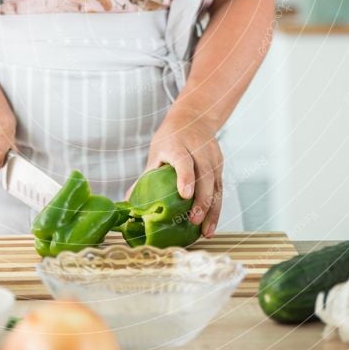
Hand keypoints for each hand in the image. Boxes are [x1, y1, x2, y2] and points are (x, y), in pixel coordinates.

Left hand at [128, 109, 222, 237]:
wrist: (194, 117)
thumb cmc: (170, 138)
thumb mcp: (156, 152)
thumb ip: (146, 176)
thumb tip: (128, 200)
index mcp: (178, 144)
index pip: (183, 160)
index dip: (185, 177)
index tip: (184, 195)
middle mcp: (198, 149)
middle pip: (204, 175)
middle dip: (202, 200)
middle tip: (194, 220)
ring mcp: (212, 156)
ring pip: (216, 183)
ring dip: (212, 209)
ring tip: (206, 231)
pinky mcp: (220, 164)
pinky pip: (220, 188)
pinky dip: (216, 207)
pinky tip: (211, 223)